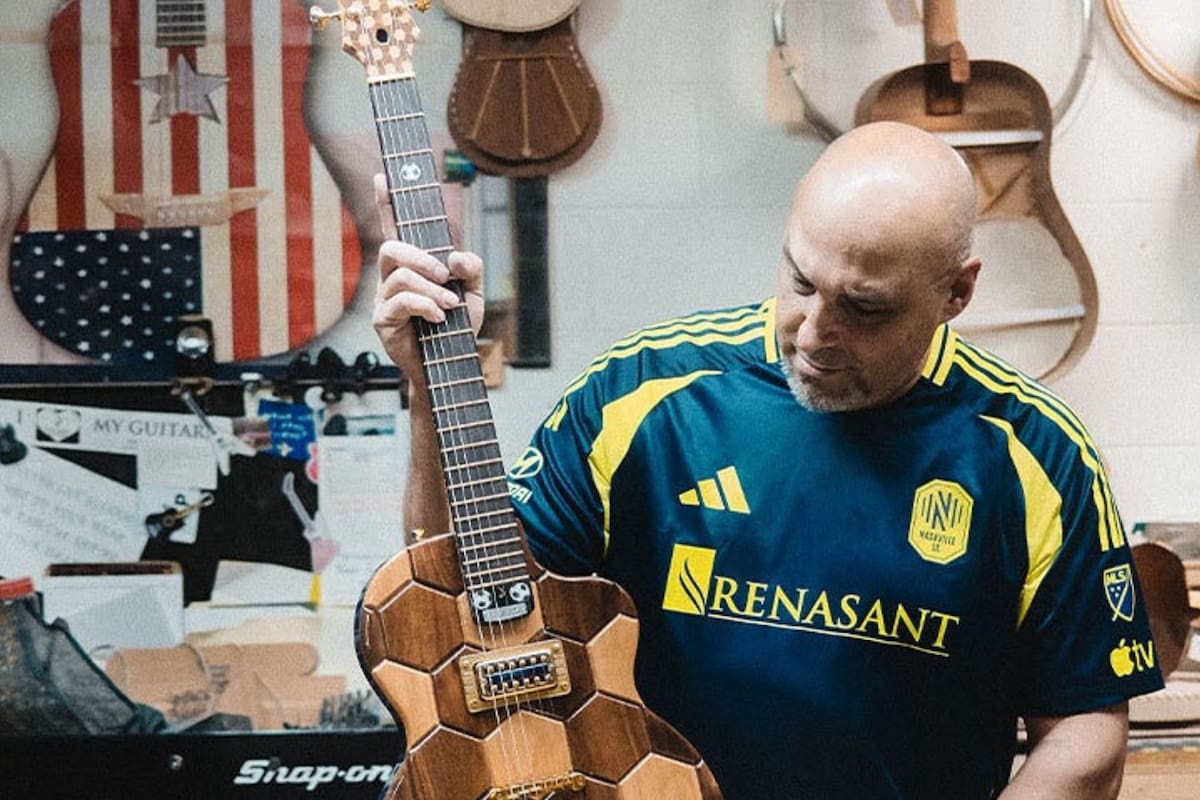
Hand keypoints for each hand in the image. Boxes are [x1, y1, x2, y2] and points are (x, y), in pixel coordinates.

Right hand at [371, 173, 484, 384]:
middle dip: (421, 257)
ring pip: (399, 275)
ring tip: (450, 305)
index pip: (395, 226)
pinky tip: (440, 318)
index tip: (383, 176)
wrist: (451, 366)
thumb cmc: (457, 327)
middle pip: (392, 247)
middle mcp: (392, 277)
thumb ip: (471, 269)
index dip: (387, 202)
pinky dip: (425, 306)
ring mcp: (384, 298)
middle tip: (445, 276)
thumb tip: (455, 256)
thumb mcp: (474, 293)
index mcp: (412, 264)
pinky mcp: (383, 321)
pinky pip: (400, 301)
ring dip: (430, 288)